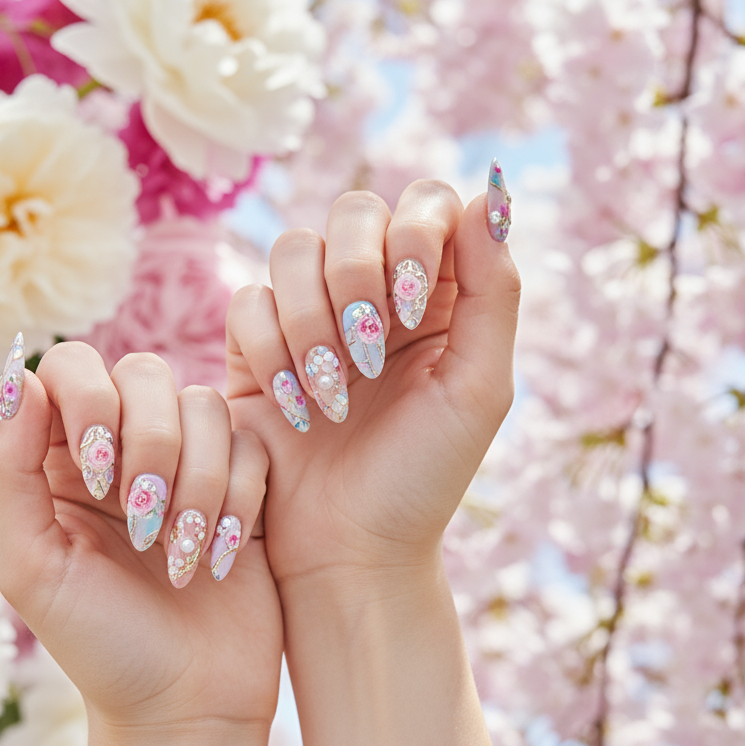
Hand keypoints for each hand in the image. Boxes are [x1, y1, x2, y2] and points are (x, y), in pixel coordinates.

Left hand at [0, 343, 279, 745]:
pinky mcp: (243, 482)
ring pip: (203, 403)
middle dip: (149, 444)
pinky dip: (238, 499)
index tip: (97, 473)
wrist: (187, 704)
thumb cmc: (100, 644)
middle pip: (143, 372)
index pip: (69, 367)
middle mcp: (122, 447)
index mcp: (58, 458)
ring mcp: (187, 461)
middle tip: (142, 524)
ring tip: (180, 552)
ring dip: (196, 481)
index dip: (89, 401)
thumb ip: (9, 471)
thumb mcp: (32, 566)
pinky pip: (251, 442)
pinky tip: (221, 556)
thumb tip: (18, 378)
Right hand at [224, 171, 518, 745]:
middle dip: (354, 273)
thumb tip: (488, 193)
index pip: (425, 205)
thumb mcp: (479, 389)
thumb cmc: (422, 479)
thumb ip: (496, 291)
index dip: (412, 234)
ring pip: (292, 251)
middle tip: (364, 348)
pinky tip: (295, 407)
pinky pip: (247, 302)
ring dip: (309, 320)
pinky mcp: (256, 348)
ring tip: (331, 395)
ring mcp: (311, 317)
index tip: (411, 300)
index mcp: (441, 296)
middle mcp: (375, 294)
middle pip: (352, 213)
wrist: (346, 552)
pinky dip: (269, 350)